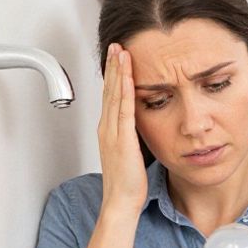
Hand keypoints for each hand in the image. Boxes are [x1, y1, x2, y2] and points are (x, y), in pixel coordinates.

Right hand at [98, 43, 146, 213]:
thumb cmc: (127, 183)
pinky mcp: (122, 139)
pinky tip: (128, 76)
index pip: (110, 96)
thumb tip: (140, 125)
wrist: (120, 201)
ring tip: (121, 51)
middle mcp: (107, 128)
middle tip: (116, 45)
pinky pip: (124, 109)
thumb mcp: (129, 152)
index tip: (117, 57)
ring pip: (115, 95)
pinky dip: (125, 90)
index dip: (113, 75)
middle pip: (109, 90)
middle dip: (113, 66)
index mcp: (108, 130)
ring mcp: (112, 132)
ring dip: (118, 71)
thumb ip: (131, 136)